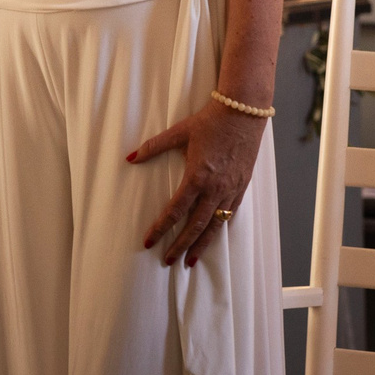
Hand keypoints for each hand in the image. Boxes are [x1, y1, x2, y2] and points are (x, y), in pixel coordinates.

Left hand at [129, 98, 263, 267]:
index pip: (175, 210)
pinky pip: (230, 214)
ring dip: (201, 245)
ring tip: (190, 261)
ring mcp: (230, 190)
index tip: (149, 242)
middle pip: (195, 225)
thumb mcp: (179, 131)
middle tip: (168, 261)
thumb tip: (130, 157)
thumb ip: (154, 146)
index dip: (161, 228)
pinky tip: (212, 237)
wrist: (244, 113)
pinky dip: (219, 229)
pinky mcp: (241, 188)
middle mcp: (214, 188)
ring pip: (214, 225)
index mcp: (197, 176)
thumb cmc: (211, 121)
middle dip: (180, 245)